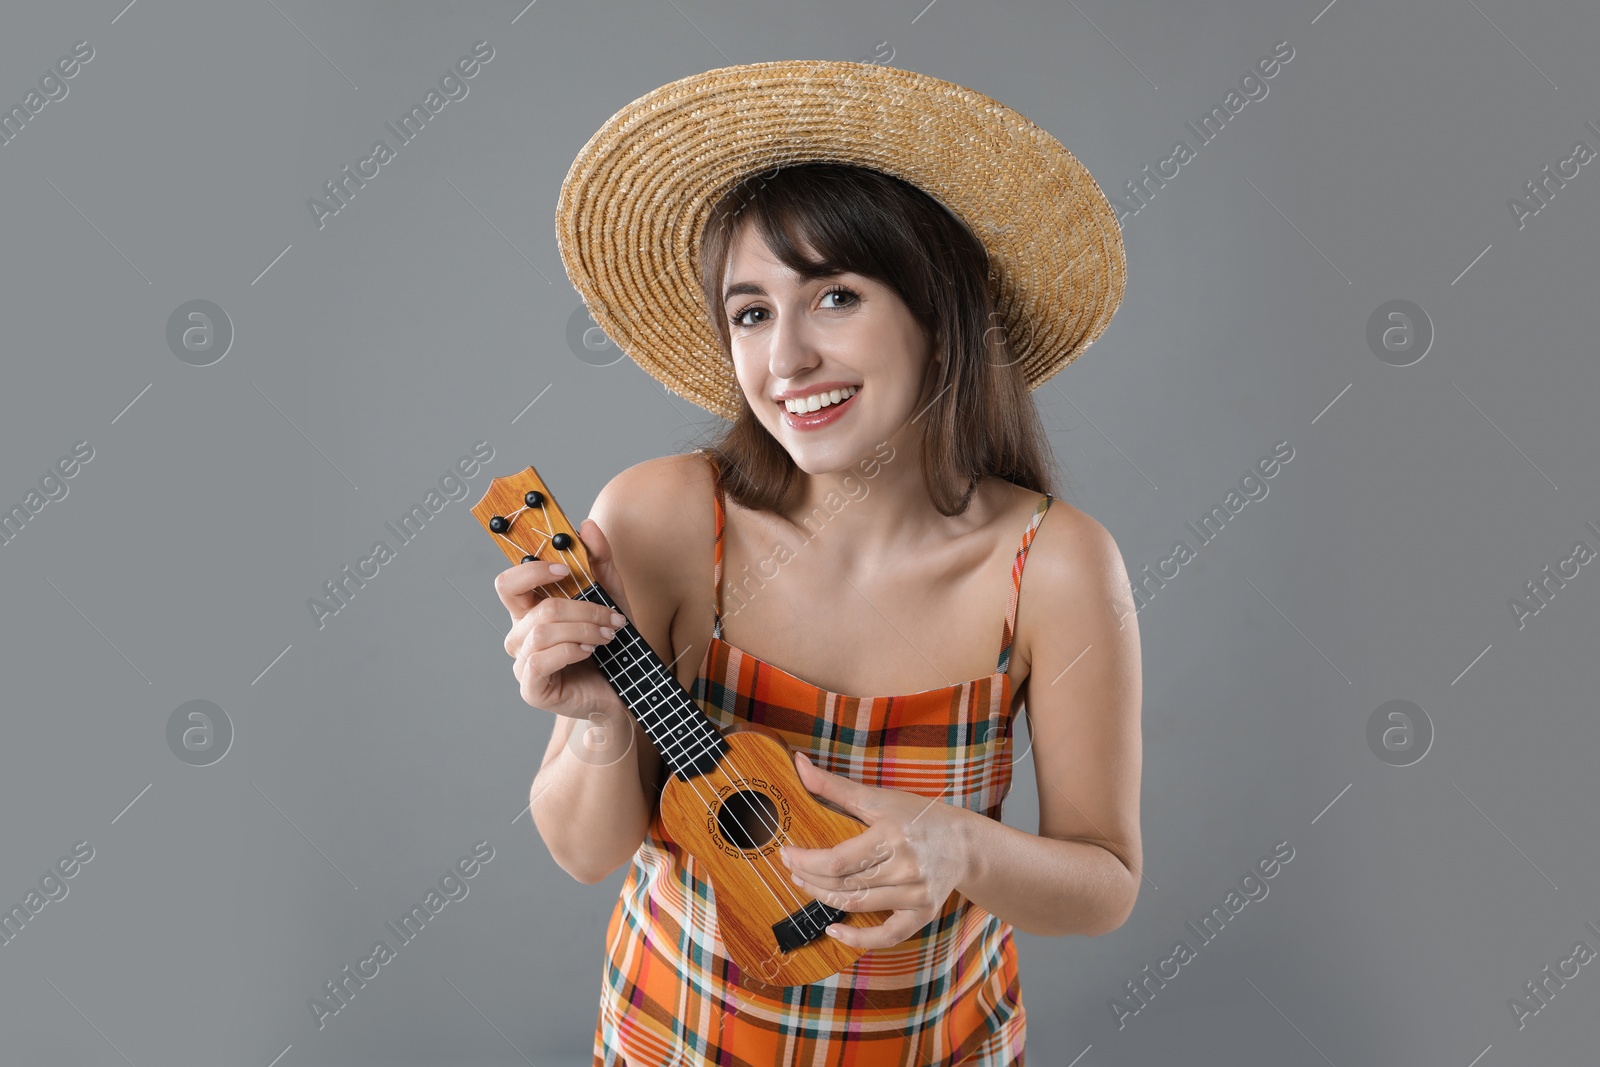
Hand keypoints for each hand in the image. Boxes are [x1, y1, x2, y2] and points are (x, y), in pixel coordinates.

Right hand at [494, 518, 631, 719]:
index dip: (532, 570)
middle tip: (610, 614)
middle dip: (579, 606)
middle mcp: (520, 636)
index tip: (565, 569)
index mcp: (530, 611)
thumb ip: (599, 561)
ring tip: (608, 635)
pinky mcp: (532, 689)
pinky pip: (541, 661)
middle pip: (533, 606)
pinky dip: (571, 650)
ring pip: (541, 632)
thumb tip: (585, 526)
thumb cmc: (611, 646)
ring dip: (583, 628)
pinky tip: (590, 652)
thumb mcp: (612, 596)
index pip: (508, 583)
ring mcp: (523, 664)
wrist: (623, 692)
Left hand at [779, 750, 971, 950]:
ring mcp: (916, 895)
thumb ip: (834, 786)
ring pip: (857, 906)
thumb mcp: (879, 797)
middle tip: (792, 867)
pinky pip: (886, 936)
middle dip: (809, 877)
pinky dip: (857, 938)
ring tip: (806, 884)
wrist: (964, 844)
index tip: (787, 852)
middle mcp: (906, 869)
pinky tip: (833, 930)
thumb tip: (798, 763)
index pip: (836, 860)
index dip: (805, 860)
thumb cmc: (919, 816)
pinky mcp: (922, 914)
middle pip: (843, 885)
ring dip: (823, 898)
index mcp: (892, 836)